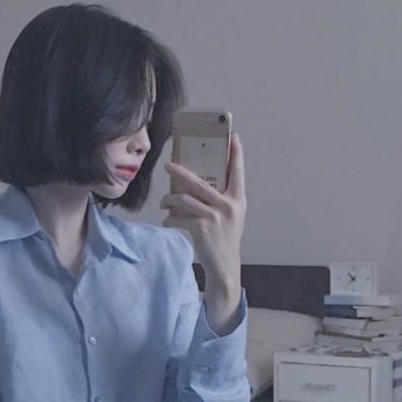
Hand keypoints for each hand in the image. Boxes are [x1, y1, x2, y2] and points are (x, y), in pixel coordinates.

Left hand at [160, 132, 246, 283]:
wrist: (224, 265)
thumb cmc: (224, 238)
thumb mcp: (231, 216)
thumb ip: (220, 199)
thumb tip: (195, 184)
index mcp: (238, 199)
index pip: (238, 171)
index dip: (236, 153)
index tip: (233, 136)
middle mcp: (228, 205)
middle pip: (199, 181)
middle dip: (180, 171)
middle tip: (168, 164)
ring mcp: (214, 217)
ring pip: (184, 198)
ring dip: (169, 199)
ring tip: (163, 202)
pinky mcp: (201, 228)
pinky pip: (179, 217)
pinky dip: (170, 218)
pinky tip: (168, 220)